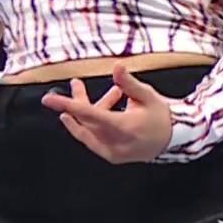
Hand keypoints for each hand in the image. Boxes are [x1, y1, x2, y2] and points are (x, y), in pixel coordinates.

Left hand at [40, 64, 173, 163]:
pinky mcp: (111, 156)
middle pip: (85, 120)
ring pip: (89, 128)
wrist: (175, 141)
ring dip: (91, 110)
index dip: (67, 104)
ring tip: (111, 93)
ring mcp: (111, 152)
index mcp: (122, 128)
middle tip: (76, 84)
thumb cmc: (160, 116)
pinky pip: (93, 137)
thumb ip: (128, 83)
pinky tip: (106, 107)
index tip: (47, 99)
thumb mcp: (147, 96)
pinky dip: (95, 123)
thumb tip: (116, 66)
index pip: (88, 114)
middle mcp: (114, 143)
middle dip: (80, 100)